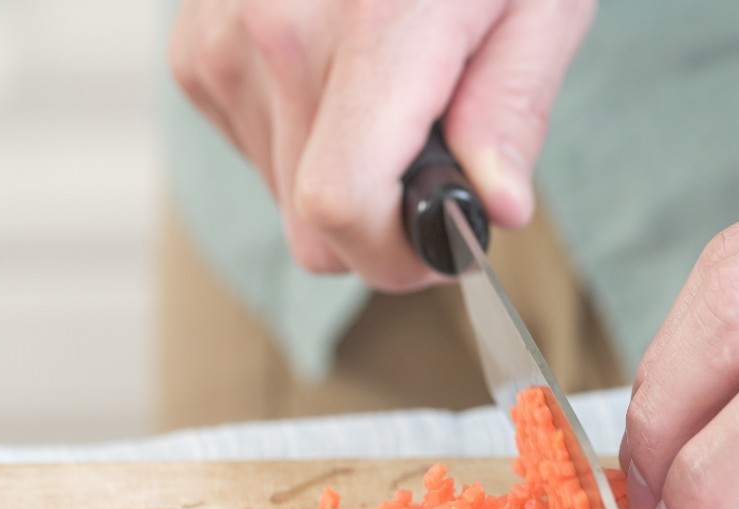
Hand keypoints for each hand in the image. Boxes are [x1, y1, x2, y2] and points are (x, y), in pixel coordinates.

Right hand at [169, 0, 593, 289]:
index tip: (448, 240)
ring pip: (283, 198)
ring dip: (347, 178)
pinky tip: (344, 78)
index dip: (398, 254)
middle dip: (385, 227)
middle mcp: (277, 34)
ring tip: (394, 96)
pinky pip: (254, 149)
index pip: (341, 206)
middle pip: (312, 227)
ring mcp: (223, 40)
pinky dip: (306, 139)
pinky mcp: (196, 47)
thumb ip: (514, 108)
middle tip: (442, 170)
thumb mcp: (542, 5)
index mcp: (375, 29)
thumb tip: (495, 207)